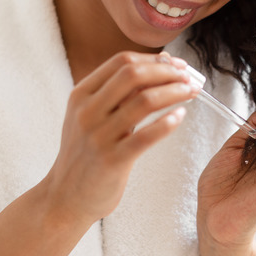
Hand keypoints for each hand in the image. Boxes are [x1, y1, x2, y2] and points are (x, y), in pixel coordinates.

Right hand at [40, 51, 198, 226]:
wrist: (64, 197)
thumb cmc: (85, 154)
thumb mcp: (91, 116)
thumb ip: (118, 94)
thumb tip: (159, 68)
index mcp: (81, 94)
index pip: (121, 61)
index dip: (154, 59)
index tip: (176, 64)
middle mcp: (88, 111)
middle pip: (133, 74)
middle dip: (167, 72)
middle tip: (189, 78)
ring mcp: (99, 136)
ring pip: (144, 101)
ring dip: (174, 92)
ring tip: (192, 93)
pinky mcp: (112, 161)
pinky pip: (146, 136)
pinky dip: (168, 123)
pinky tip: (180, 116)